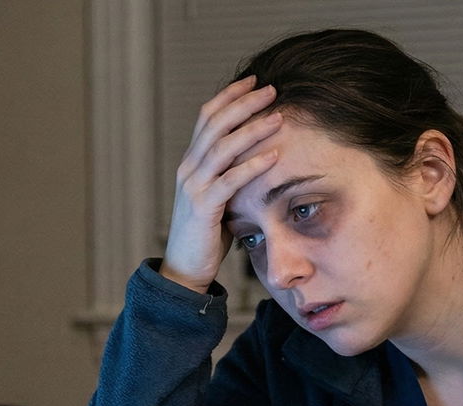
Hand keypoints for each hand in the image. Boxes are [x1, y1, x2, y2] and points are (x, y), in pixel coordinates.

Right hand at [159, 76, 283, 292]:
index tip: (254, 81)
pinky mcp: (204, 207)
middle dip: (244, 103)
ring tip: (278, 116)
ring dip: (252, 129)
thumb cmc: (206, 234)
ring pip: (223, 146)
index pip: (208, 116)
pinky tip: (273, 155)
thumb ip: (227, 174)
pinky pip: (230, 180)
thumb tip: (256, 155)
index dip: (230, 96)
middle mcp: (188, 168)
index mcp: (191, 162)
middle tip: (271, 89)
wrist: (185, 268)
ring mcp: (194, 186)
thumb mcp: (216, 196)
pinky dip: (253, 165)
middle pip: (216, 123)